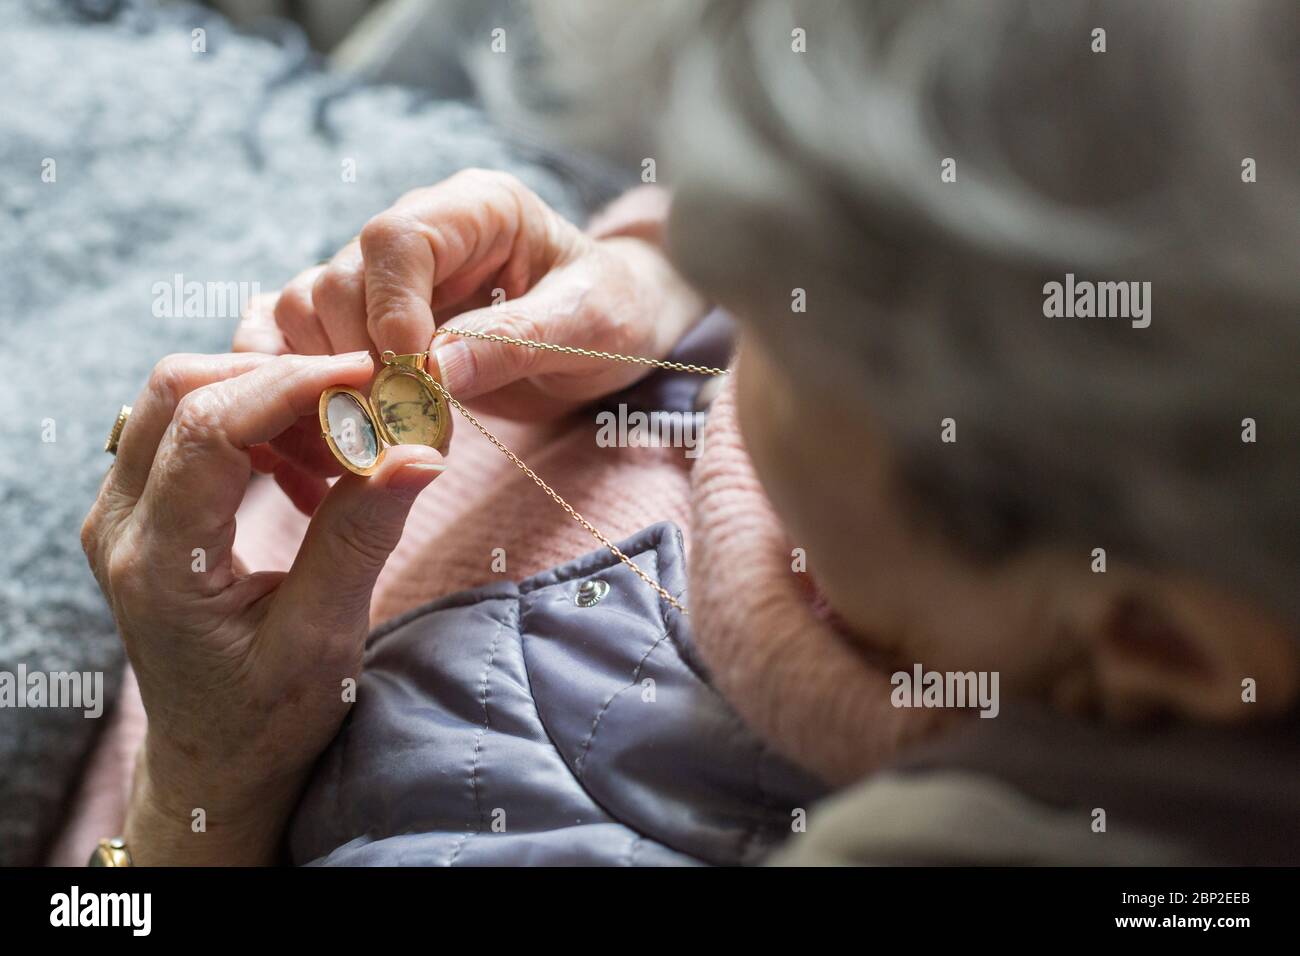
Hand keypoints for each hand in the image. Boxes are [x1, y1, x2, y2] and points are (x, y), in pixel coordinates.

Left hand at [80, 352, 443, 863]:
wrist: (217, 761)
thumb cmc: (267, 717)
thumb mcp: (324, 636)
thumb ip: (361, 535)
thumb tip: (420, 450)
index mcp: (158, 563)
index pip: (207, 428)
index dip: (292, 385)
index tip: (370, 376)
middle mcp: (120, 526)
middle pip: (177, 390)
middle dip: (277, 376)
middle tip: (361, 399)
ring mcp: (122, 513)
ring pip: (180, 397)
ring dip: (267, 396)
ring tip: (342, 438)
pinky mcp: (143, 509)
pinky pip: (189, 426)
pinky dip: (257, 422)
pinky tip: (310, 465)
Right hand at [234, 170, 707, 419]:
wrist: (613, 335)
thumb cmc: (615, 314)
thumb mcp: (589, 326)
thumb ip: (517, 340)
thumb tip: (434, 369)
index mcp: (476, 209)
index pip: (395, 238)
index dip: (388, 305)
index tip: (408, 368)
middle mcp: (418, 235)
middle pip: (336, 280)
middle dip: (356, 357)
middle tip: (401, 421)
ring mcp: (386, 282)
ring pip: (306, 315)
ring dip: (329, 381)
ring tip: (385, 433)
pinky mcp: (370, 327)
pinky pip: (306, 347)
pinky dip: (311, 391)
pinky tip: (351, 433)